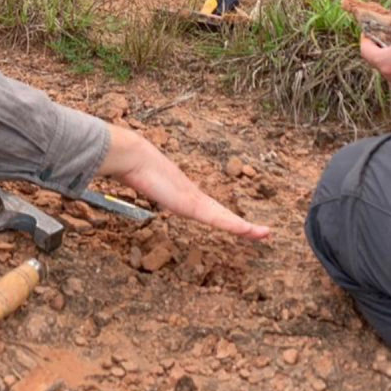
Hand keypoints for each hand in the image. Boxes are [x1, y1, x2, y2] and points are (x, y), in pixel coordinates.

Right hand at [98, 125, 269, 240]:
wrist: (133, 156)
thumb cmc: (133, 167)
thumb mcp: (139, 182)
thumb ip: (138, 182)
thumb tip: (126, 178)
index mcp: (183, 194)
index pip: (209, 209)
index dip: (223, 217)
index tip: (237, 225)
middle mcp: (193, 196)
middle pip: (222, 214)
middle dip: (242, 225)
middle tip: (262, 232)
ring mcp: (195, 200)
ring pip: (226, 218)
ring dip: (246, 228)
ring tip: (265, 234)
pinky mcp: (193, 204)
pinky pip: (219, 219)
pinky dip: (235, 226)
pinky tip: (250, 231)